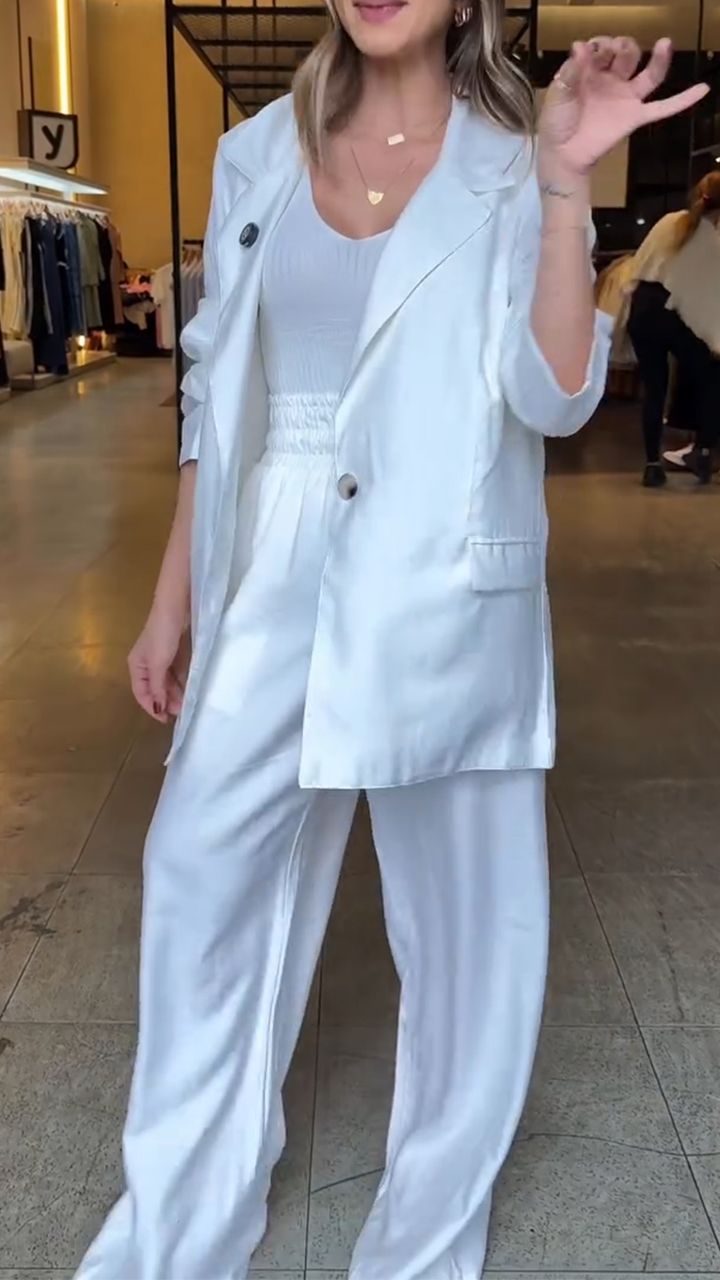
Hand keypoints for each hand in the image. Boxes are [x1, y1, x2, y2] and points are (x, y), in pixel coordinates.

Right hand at [128, 607, 190, 722]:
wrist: (177, 606)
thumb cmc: (163, 634)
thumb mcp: (158, 663)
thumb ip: (158, 687)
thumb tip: (156, 708)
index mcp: (137, 666)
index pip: (141, 693)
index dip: (152, 707)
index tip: (166, 719)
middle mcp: (147, 664)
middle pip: (155, 689)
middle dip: (167, 702)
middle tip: (182, 712)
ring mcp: (161, 658)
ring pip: (167, 682)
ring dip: (176, 694)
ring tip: (187, 704)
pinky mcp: (175, 652)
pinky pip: (177, 673)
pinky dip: (182, 682)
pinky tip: (190, 690)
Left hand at [538, 37, 707, 179]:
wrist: (562, 155)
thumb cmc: (556, 124)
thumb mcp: (558, 95)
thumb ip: (571, 72)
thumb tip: (580, 47)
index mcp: (591, 71)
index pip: (602, 47)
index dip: (599, 45)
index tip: (587, 53)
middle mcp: (611, 80)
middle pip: (627, 53)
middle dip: (622, 46)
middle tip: (612, 51)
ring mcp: (625, 98)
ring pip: (649, 74)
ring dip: (658, 57)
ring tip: (664, 43)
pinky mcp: (634, 118)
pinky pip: (662, 108)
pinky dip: (683, 100)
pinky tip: (703, 89)